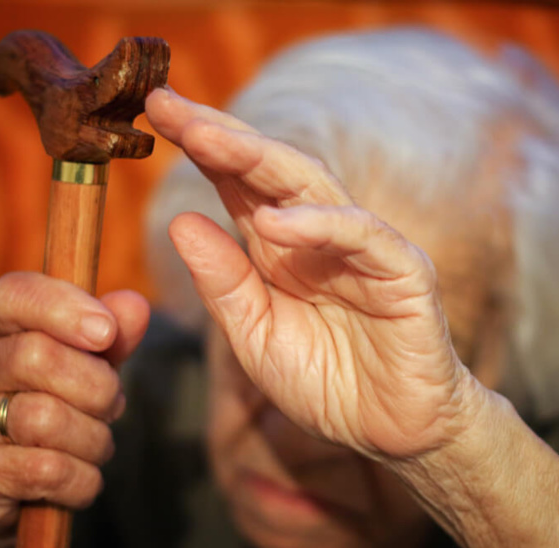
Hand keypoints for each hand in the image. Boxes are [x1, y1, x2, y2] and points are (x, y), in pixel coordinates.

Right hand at [0, 272, 148, 547]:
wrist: (10, 488)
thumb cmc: (58, 405)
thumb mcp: (92, 363)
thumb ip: (114, 334)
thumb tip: (135, 305)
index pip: (12, 293)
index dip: (63, 307)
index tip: (106, 332)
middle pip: (37, 356)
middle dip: (97, 386)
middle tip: (111, 404)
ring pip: (45, 418)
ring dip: (93, 437)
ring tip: (94, 443)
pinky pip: (46, 470)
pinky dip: (82, 478)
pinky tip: (80, 476)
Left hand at [146, 89, 480, 458]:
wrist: (392, 431)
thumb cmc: (327, 382)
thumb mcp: (255, 338)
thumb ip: (223, 285)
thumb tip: (180, 222)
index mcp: (278, 248)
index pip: (236, 184)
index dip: (199, 148)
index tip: (155, 116)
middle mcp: (316, 235)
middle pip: (267, 170)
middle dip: (218, 135)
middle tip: (167, 106)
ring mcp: (362, 247)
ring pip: (312, 187)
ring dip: (259, 159)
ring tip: (205, 138)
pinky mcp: (403, 271)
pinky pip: (362, 236)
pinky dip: (320, 225)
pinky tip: (273, 221)